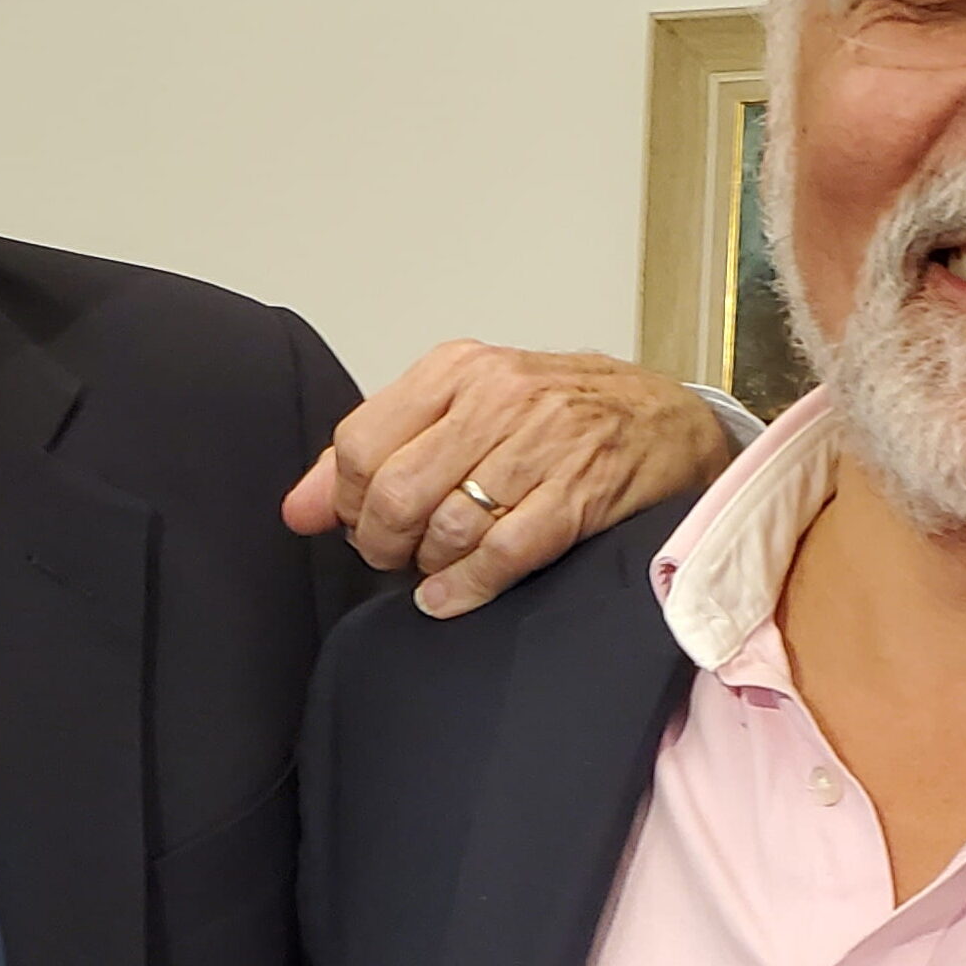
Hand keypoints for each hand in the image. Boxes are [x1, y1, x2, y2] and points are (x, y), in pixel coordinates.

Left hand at [282, 342, 732, 618]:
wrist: (667, 420)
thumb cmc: (559, 414)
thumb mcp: (466, 406)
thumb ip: (379, 449)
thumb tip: (298, 509)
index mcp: (458, 369)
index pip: (361, 442)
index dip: (348, 501)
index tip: (360, 523)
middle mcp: (498, 398)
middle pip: (396, 492)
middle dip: (382, 543)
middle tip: (394, 555)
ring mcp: (542, 445)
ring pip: (445, 527)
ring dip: (428, 565)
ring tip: (435, 566)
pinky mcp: (578, 494)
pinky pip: (500, 555)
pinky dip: (465, 588)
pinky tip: (452, 595)